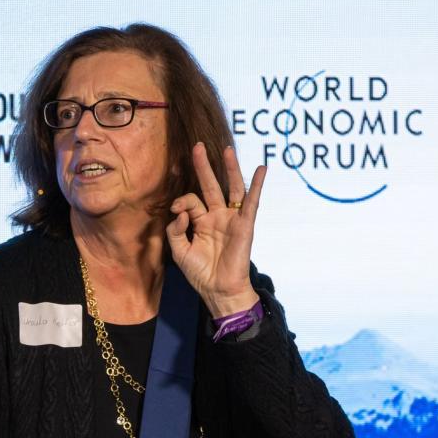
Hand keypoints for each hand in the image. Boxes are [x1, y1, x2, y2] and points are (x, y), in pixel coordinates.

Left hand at [167, 143, 266, 319]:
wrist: (219, 290)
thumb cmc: (200, 273)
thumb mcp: (179, 251)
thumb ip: (175, 230)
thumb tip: (180, 212)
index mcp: (201, 221)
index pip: (190, 201)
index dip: (182, 201)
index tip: (177, 212)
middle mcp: (217, 216)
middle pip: (211, 185)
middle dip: (204, 166)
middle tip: (197, 146)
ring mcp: (232, 219)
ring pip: (232, 188)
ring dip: (230, 168)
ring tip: (227, 149)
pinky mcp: (245, 225)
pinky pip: (252, 202)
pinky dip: (257, 185)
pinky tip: (262, 169)